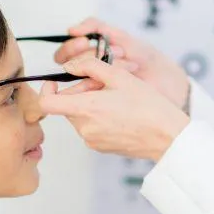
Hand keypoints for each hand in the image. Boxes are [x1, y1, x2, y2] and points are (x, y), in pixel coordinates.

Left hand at [39, 57, 189, 160]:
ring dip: (89, 105)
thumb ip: (89, 66)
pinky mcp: (100, 148)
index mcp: (86, 109)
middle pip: (67, 106)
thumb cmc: (147, 105)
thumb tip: (70, 66)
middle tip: (103, 85)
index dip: (46, 90)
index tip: (56, 82)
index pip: (47, 103)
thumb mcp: (119, 76)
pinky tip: (119, 114)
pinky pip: (90, 128)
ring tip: (115, 100)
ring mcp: (91, 140)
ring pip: (79, 116)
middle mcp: (84, 128)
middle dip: (79, 93)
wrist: (167, 136)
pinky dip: (98, 118)